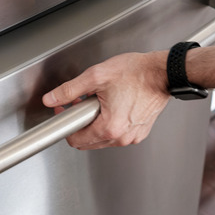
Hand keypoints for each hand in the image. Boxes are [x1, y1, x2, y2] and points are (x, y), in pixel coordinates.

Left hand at [42, 51, 169, 149]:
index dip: (66, 123)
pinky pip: (118, 134)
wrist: (163, 73)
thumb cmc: (136, 73)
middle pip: (88, 141)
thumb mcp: (96, 76)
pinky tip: (114, 105)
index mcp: (109, 128)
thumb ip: (69, 90)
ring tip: (101, 101)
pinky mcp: (140, 132)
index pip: (75, 140)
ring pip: (103, 139)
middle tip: (82, 102)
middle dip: (81, 123)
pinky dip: (111, 123)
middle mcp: (122, 137)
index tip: (66, 110)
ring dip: (96, 123)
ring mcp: (132, 137)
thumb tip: (51, 98)